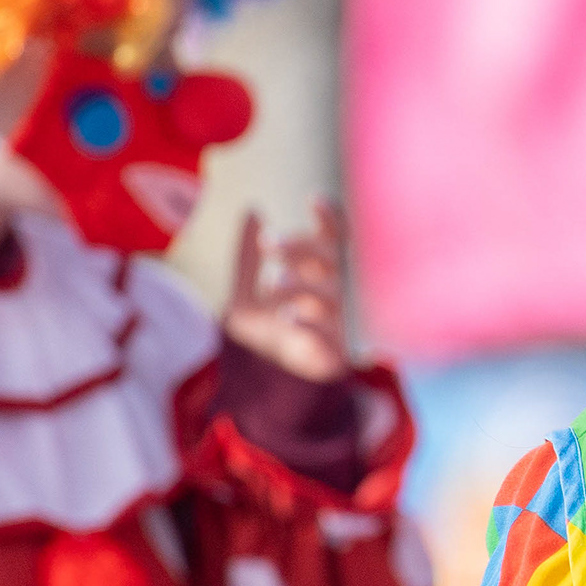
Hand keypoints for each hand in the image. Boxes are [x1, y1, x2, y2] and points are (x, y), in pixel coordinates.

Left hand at [224, 200, 352, 383]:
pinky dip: (310, 322)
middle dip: (300, 248)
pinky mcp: (336, 351)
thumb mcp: (246, 295)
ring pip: (330, 295)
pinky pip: (328, 333)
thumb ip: (245, 259)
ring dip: (303, 283)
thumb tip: (252, 212)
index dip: (330, 218)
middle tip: (269, 242)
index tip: (311, 201)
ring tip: (273, 280)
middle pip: (329, 260)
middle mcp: (338, 292)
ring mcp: (340, 322)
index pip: (336, 238)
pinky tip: (289, 316)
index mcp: (323, 273)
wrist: (277, 384)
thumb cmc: (270, 332)